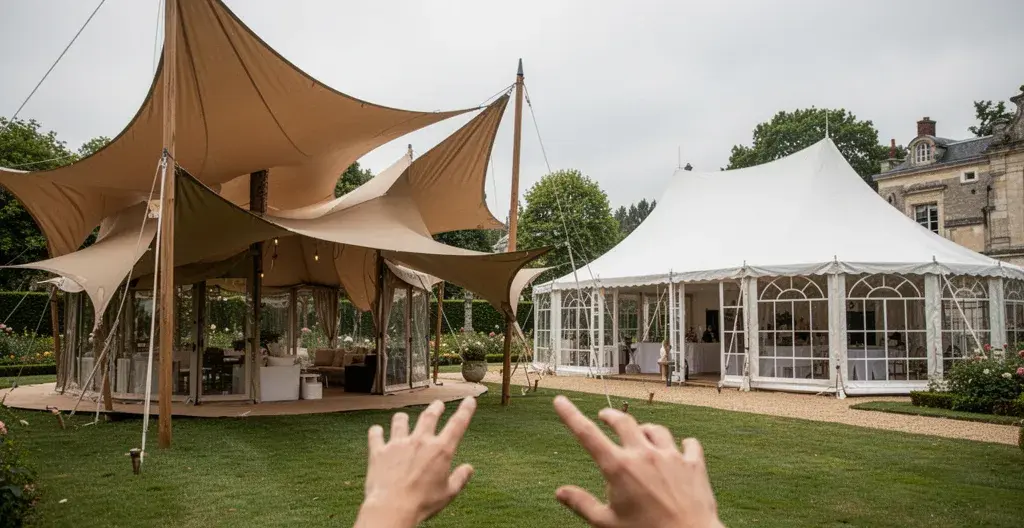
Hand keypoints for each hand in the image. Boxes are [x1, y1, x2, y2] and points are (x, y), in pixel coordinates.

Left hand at [354, 397, 476, 527]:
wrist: (392, 507)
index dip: (465, 410)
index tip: (469, 400)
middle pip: (429, 416)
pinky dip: (376, 432)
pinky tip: (376, 431)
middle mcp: (420, 441)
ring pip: (400, 420)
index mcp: (441, 450)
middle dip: (435, 408)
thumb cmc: (422, 503)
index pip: (458, 424)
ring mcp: (398, 444)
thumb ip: (460, 479)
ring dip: (403, 418)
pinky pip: (376, 435)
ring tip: (403, 417)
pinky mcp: (379, 451)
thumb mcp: (448, 494)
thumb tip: (469, 469)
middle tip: (438, 404)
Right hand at [552, 395, 723, 527]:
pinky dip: (683, 444)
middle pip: (623, 422)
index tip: (560, 401)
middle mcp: (644, 455)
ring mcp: (671, 457)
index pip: (587, 434)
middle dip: (611, 415)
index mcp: (618, 468)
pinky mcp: (694, 464)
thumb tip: (560, 492)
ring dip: (645, 429)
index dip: (570, 415)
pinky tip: (681, 447)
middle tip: (604, 415)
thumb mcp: (607, 523)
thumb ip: (583, 504)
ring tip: (641, 433)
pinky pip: (689, 444)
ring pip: (655, 429)